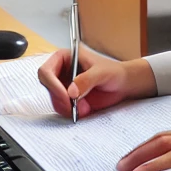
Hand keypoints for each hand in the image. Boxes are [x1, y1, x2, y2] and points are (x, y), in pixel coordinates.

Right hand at [37, 48, 154, 118]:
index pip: (46, 71)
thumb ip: (87, 80)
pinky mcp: (69, 99)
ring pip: (54, 100)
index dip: (52, 84)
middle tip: (72, 107)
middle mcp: (61, 72)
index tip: (65, 96)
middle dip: (59, 99)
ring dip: (67, 107)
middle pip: (47, 87)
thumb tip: (71, 91)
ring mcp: (64, 86)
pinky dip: (71, 112)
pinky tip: (85, 109)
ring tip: (85, 107)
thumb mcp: (102, 73)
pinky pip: (62, 108)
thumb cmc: (114, 72)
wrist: (123, 85)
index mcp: (65, 58)